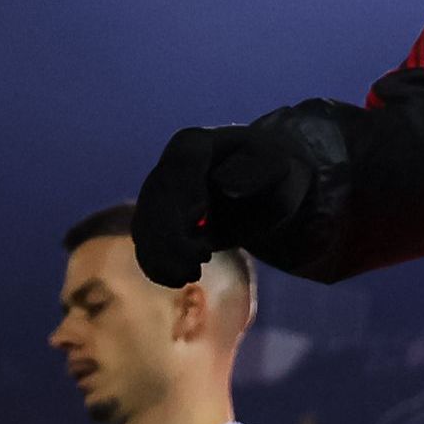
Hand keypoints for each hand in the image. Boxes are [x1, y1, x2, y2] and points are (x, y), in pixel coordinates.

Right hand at [129, 120, 321, 288]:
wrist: (268, 189)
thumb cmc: (275, 174)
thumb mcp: (277, 169)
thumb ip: (254, 173)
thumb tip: (222, 184)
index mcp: (194, 144)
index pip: (178, 167)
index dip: (183, 195)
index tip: (200, 217)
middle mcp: (169, 167)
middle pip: (155, 200)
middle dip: (170, 236)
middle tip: (197, 263)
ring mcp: (161, 196)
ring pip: (146, 225)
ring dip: (162, 255)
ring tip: (190, 274)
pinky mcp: (162, 222)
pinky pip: (148, 243)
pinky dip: (157, 264)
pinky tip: (177, 278)